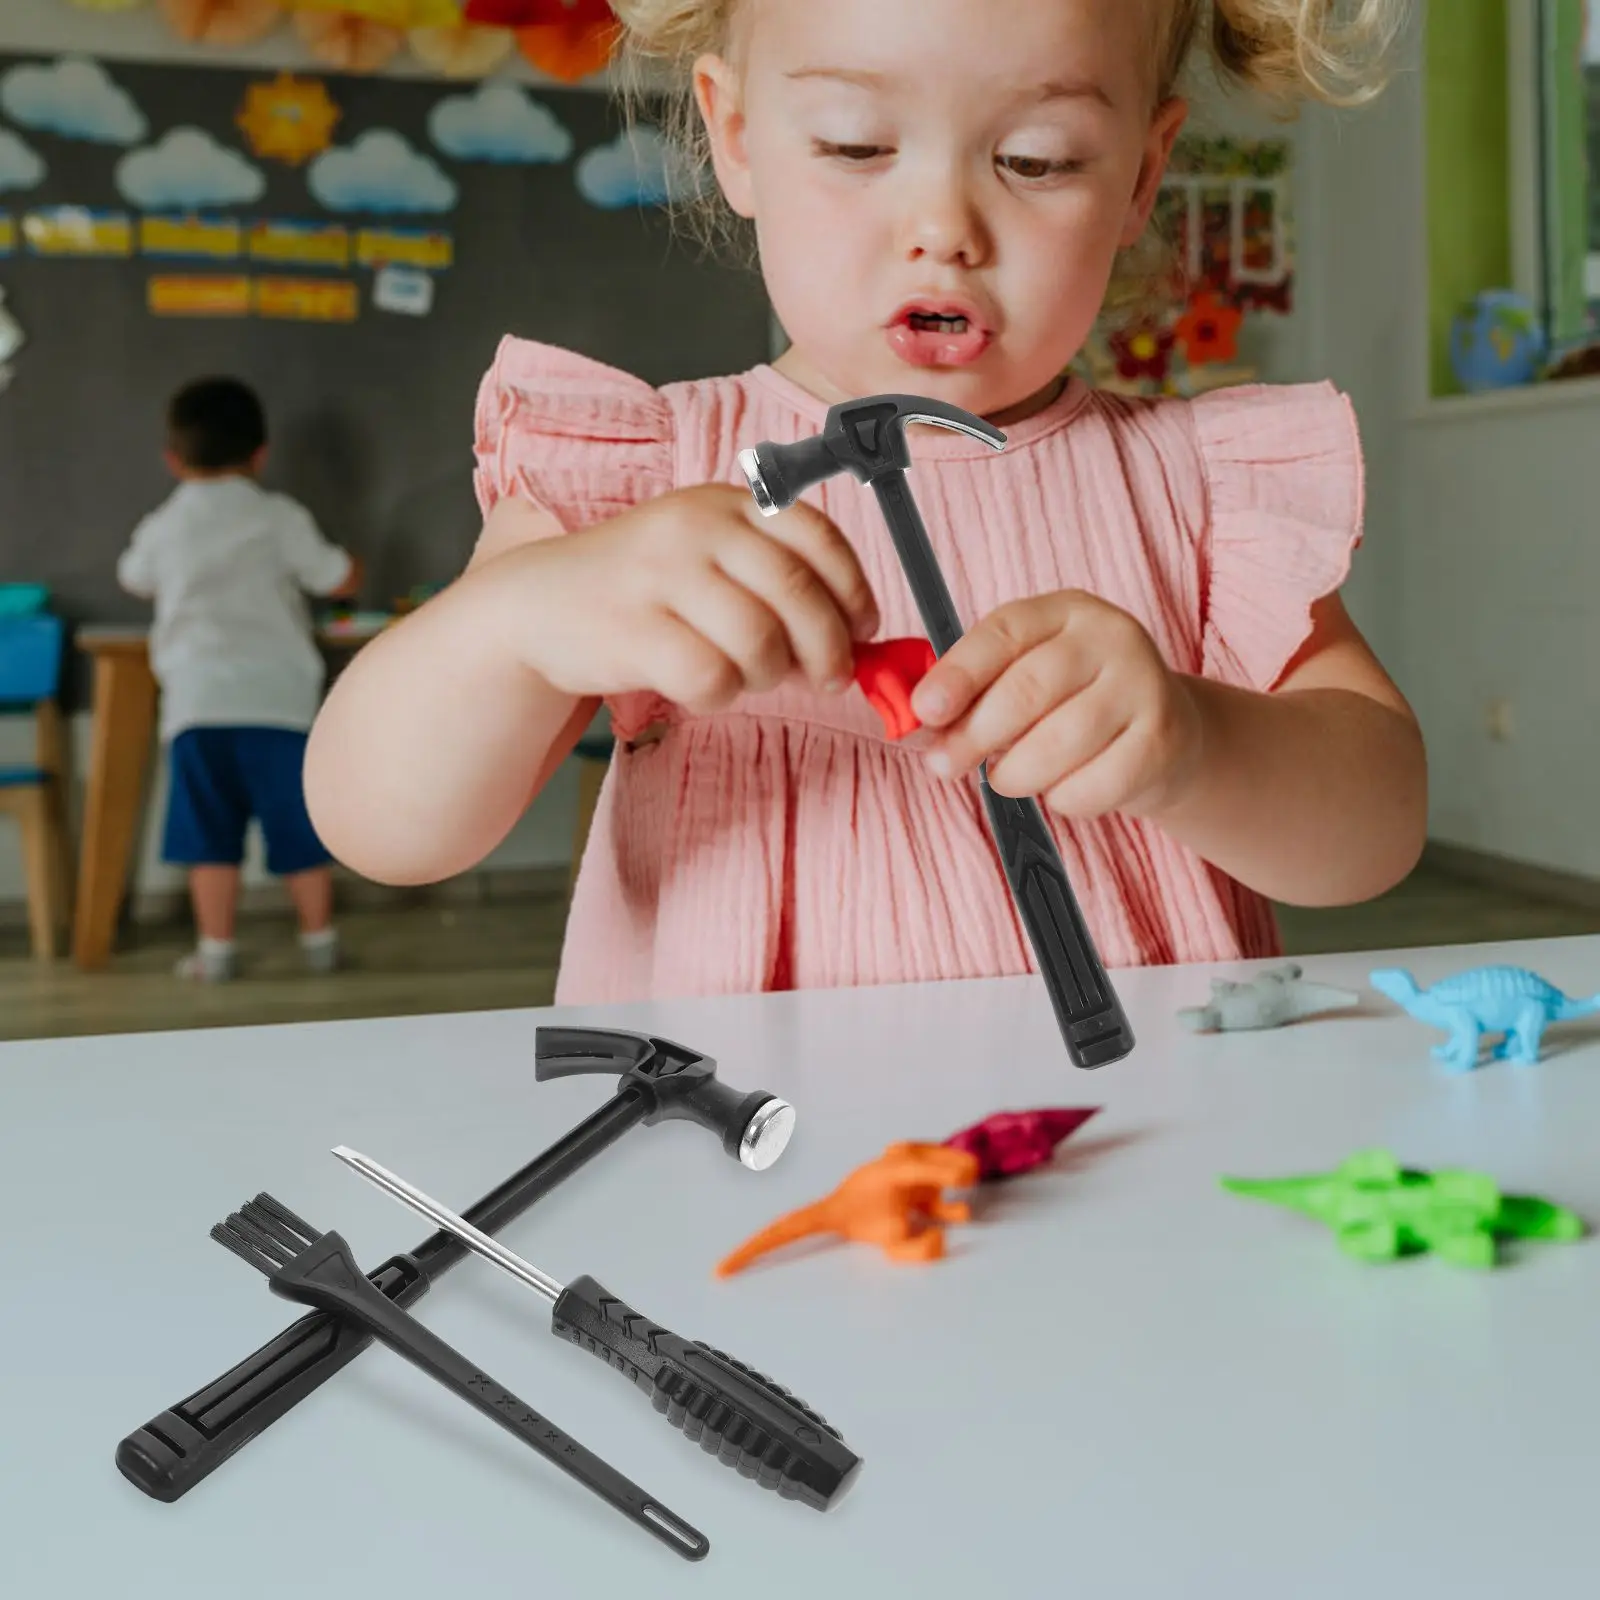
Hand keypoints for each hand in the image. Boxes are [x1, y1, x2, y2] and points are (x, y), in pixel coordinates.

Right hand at [493, 484, 879, 711]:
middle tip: (828, 679)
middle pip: (798, 595)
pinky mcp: (632, 628)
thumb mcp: (709, 557)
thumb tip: (859, 643)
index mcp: (725, 502)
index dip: (854, 591)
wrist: (536, 606)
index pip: (817, 537)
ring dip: (768, 675)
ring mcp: (660, 575)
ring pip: (760, 643)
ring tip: (744, 674)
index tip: (862, 630)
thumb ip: (777, 582)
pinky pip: (711, 677)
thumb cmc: (644, 590)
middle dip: (828, 649)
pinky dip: (720, 695)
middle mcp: (695, 527)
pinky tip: (700, 685)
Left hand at [909, 590, 1201, 818]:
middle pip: (1027, 689)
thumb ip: (977, 692)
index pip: (1003, 632)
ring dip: (1017, 774)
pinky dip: (1063, 799)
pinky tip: (1063, 787)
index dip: (958, 673)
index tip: (924, 711)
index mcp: (1066, 611)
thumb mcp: (1027, 676)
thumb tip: (923, 726)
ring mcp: (1143, 686)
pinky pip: (1093, 785)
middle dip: (974, 735)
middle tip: (945, 764)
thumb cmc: (1073, 704)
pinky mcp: (1162, 740)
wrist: (1165, 734)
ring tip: (1009, 777)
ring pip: (1059, 743)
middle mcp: (1110, 637)